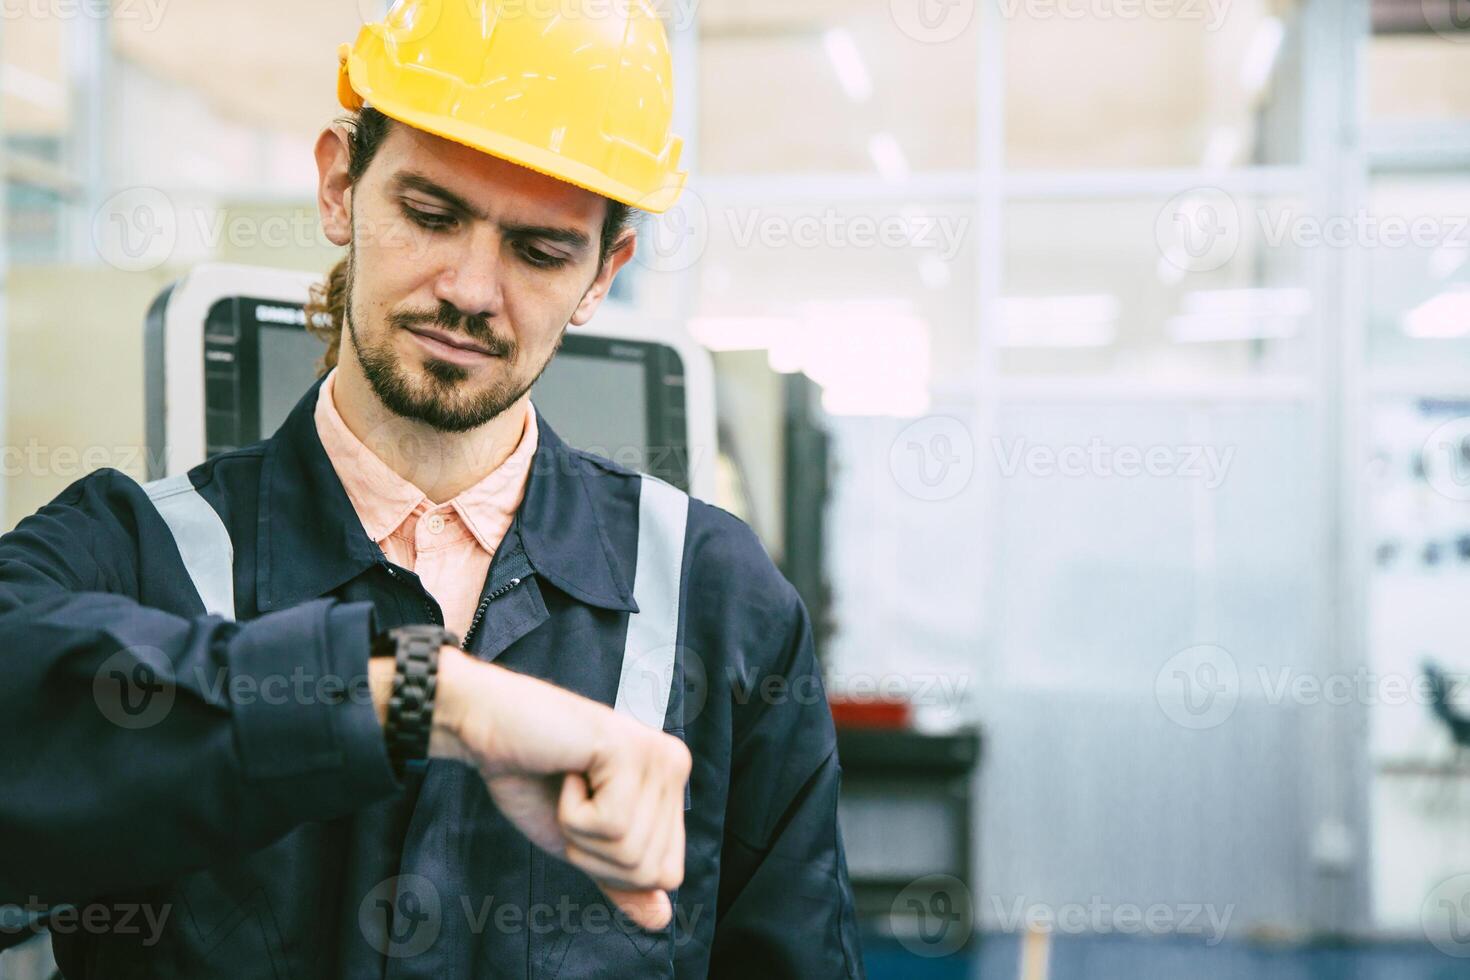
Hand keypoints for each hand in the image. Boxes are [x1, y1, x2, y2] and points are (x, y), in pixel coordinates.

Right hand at [374, 648, 689, 929]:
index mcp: (670, 786)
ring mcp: (658, 756)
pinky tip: (568, 770)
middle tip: (573, 801)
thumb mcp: (580, 843)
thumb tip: (662, 920)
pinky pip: (610, 826)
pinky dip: (572, 812)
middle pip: (652, 869)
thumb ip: (620, 879)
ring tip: (570, 783)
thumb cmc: (531, 778)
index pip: (667, 874)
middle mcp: (675, 766)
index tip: (585, 818)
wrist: (487, 728)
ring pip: (632, 852)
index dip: (613, 869)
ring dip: (581, 832)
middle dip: (595, 854)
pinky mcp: (632, 750)